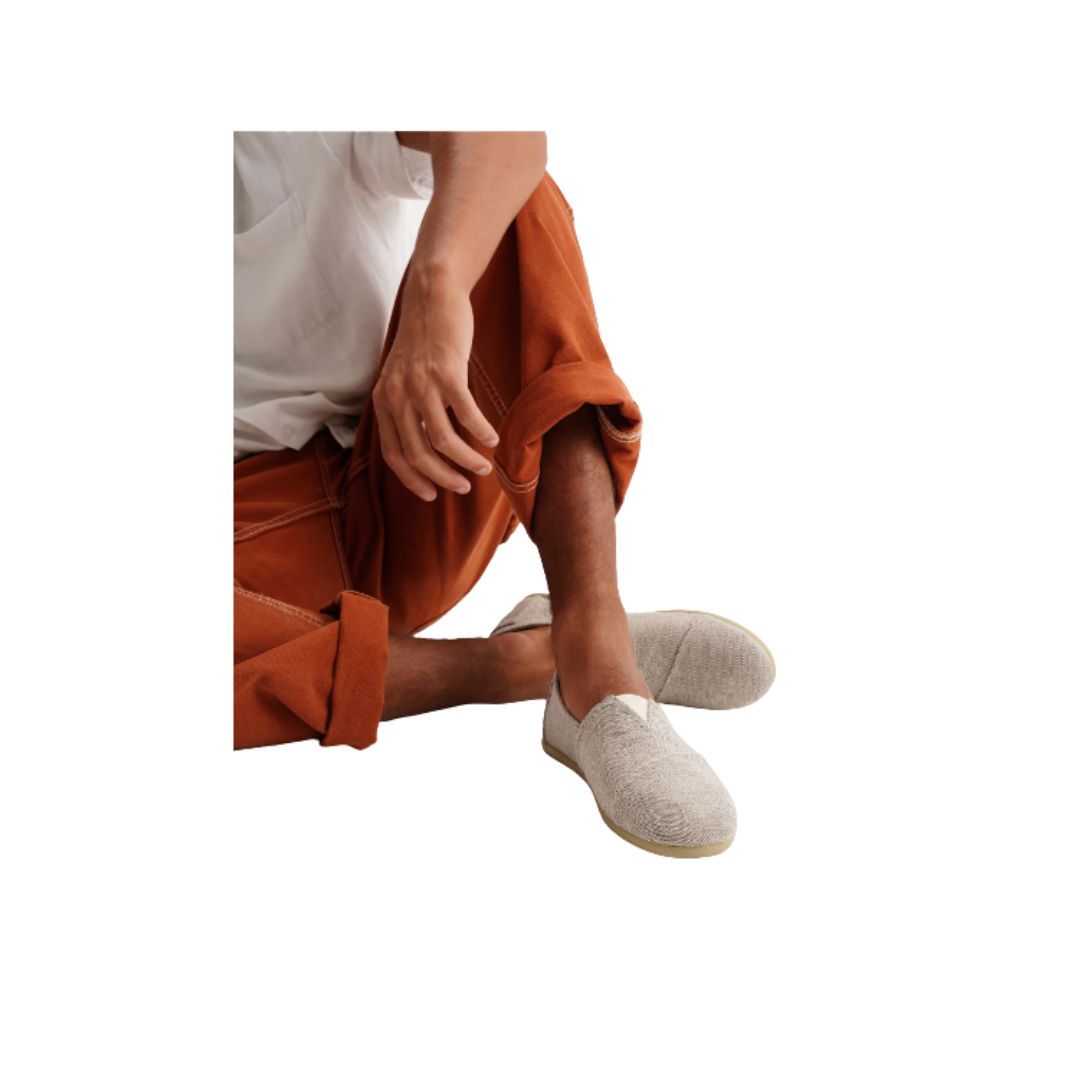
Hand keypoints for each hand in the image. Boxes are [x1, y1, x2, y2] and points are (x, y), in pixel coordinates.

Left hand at [371, 270, 498, 500]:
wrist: (432, 295)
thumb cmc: (424, 339)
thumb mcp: (403, 376)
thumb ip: (407, 407)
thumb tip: (426, 446)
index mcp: (383, 401)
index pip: (394, 454)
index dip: (413, 479)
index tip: (432, 494)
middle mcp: (397, 396)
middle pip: (419, 454)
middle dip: (443, 478)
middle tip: (463, 487)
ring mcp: (420, 384)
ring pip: (443, 440)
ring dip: (466, 460)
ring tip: (484, 468)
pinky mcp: (446, 372)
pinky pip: (466, 415)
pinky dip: (481, 432)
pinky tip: (493, 440)